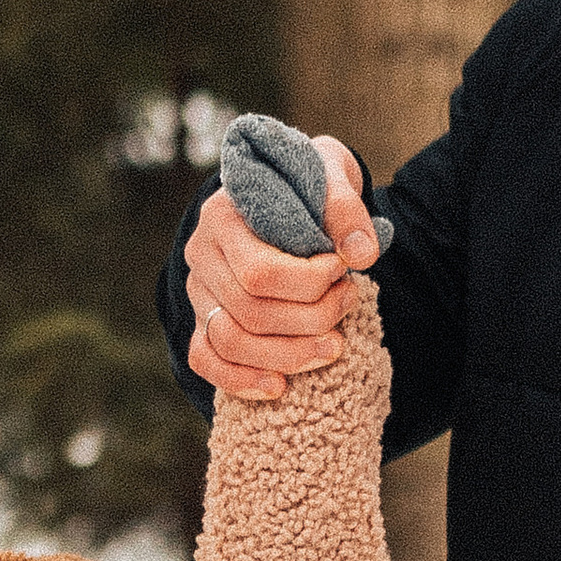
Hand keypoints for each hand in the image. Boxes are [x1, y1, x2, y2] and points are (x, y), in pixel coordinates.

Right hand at [185, 131, 377, 402]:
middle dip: (310, 319)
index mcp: (222, 214)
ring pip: (231, 342)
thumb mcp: (328, 173)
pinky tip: (281, 386)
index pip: (260, 272)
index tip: (342, 269)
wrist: (286, 198)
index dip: (309, 283)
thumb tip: (360, 254)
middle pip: (249, 312)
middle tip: (350, 301)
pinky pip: (207, 361)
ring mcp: (200, 292)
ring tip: (334, 346)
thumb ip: (345, 206)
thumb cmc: (305, 185)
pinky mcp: (203, 320)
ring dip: (289, 355)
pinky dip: (242, 380)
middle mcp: (201, 254)